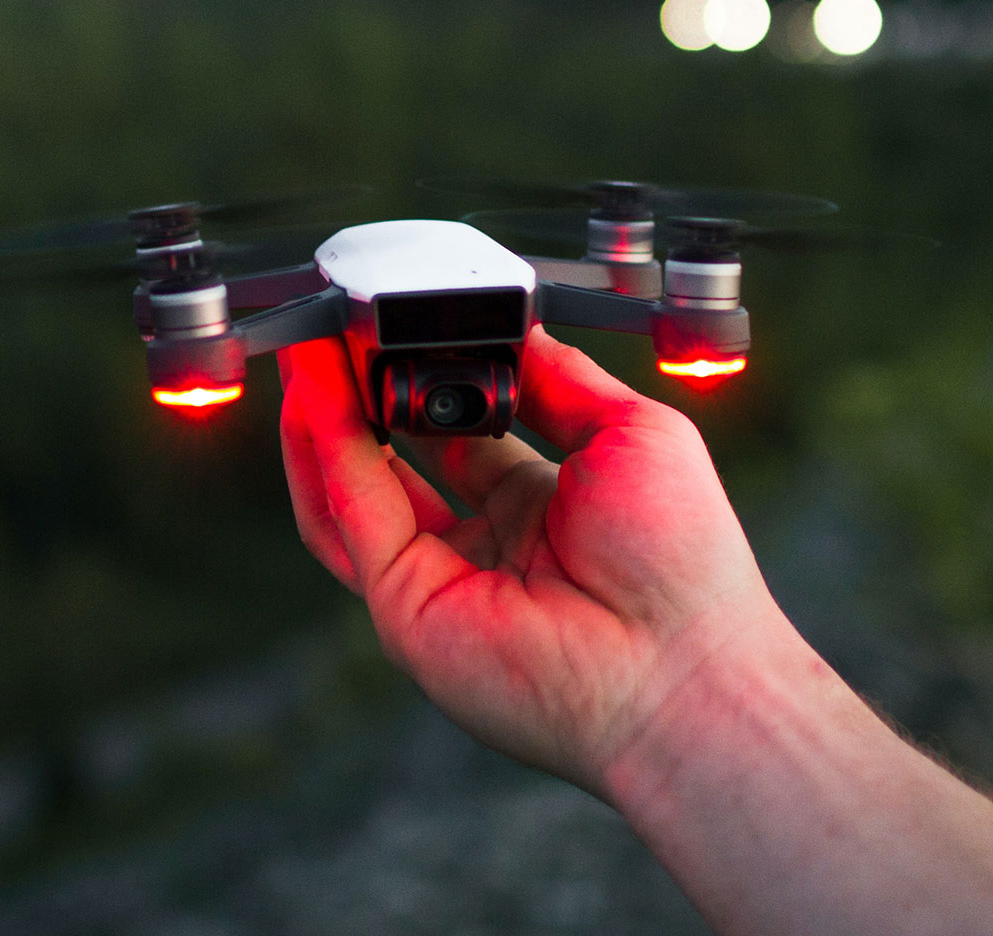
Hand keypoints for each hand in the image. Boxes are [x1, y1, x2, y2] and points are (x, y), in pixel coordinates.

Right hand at [277, 325, 780, 797]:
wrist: (682, 667)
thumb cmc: (681, 561)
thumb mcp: (631, 432)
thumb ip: (560, 378)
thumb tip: (513, 327)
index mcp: (539, 503)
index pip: (458, 429)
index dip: (425, 376)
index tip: (401, 325)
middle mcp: (481, 542)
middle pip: (396, 454)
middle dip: (362, 389)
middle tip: (339, 326)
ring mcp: (437, 576)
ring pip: (353, 487)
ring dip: (325, 415)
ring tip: (310, 348)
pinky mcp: (403, 603)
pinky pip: (351, 513)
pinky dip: (326, 449)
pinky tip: (316, 392)